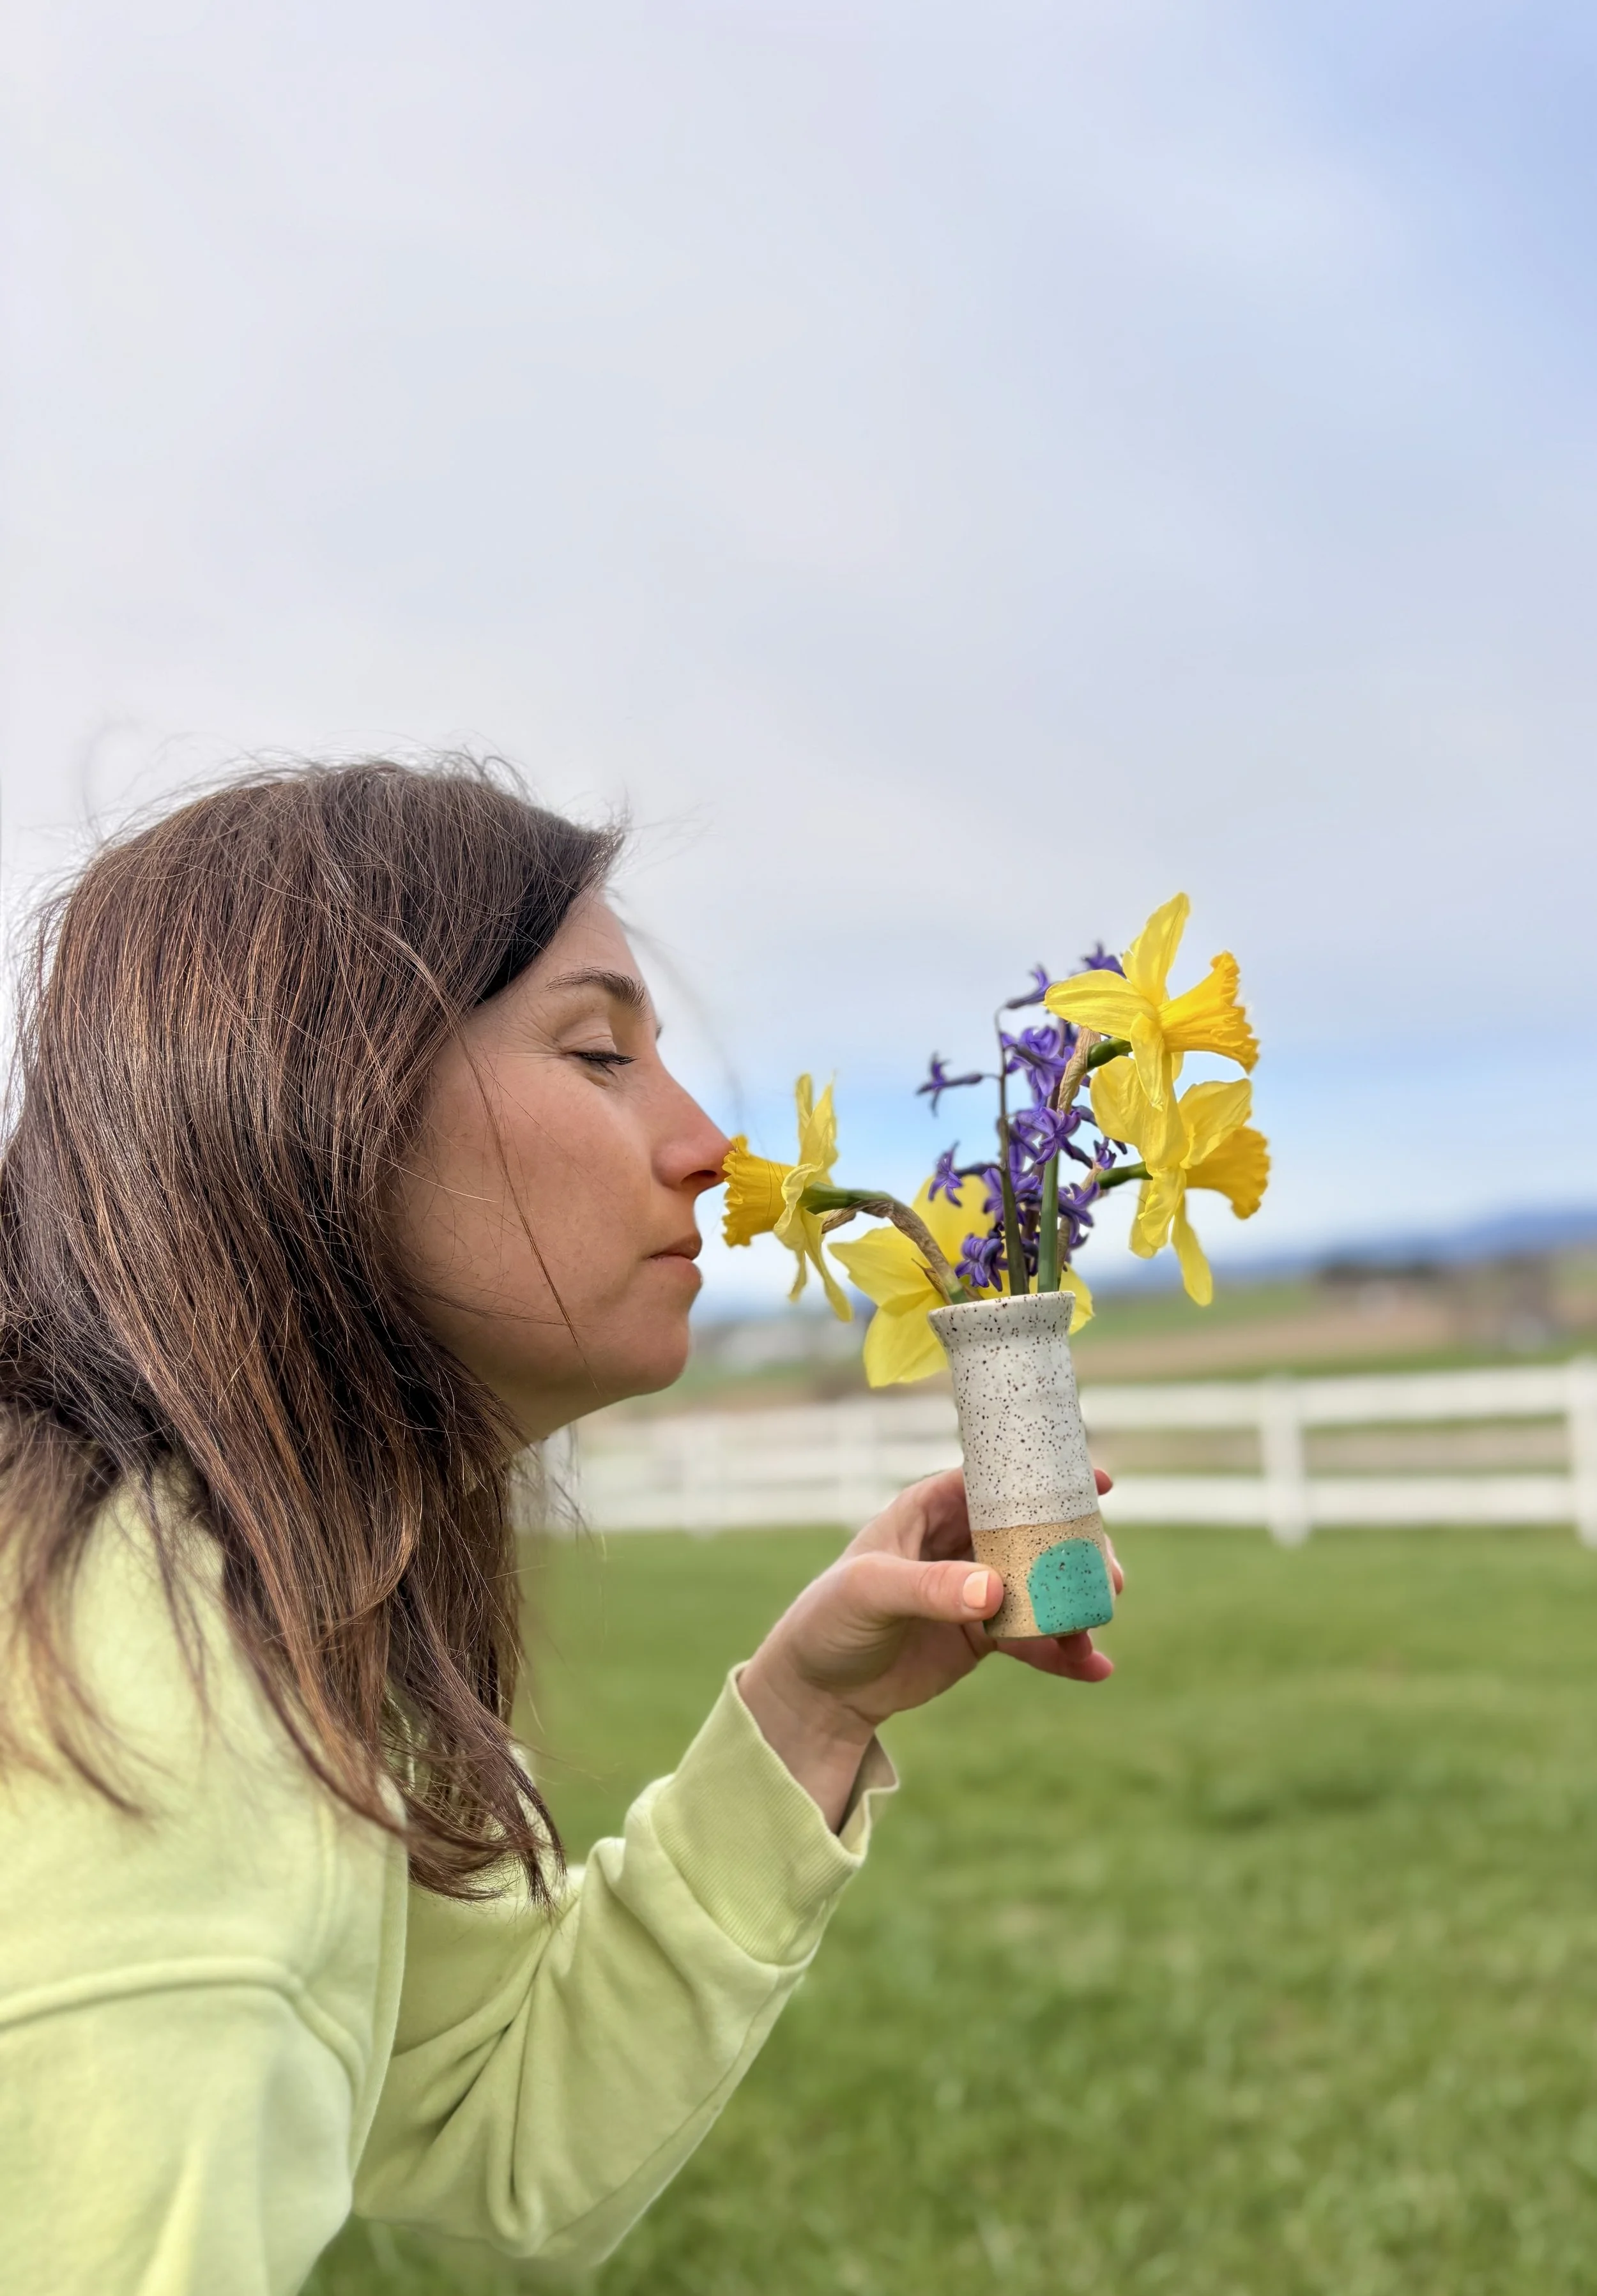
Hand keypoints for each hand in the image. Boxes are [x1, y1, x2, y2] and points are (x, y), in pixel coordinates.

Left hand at [737, 1466, 1120, 1828]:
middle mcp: (957, 1544)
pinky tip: (1094, 1669)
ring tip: (1094, 1631)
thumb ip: (929, 1587)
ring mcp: (974, 1591)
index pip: (993, 1480)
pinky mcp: (982, 1636)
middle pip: (1031, 1534)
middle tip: (1107, 1577)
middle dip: (1074, 1552)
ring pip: (1040, 1588)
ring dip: (1074, 1605)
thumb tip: (993, 1588)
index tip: (1098, 1482)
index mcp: (928, 1510)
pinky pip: (1033, 1639)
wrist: (817, 1693)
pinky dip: (1062, 1652)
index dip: (1044, 1477)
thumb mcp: (870, 1592)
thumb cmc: (829, 1621)